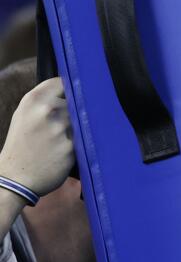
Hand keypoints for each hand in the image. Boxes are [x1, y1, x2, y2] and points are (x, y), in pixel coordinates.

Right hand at [0, 78, 74, 199]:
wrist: (14, 179)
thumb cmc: (21, 145)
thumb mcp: (25, 115)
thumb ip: (47, 100)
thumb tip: (74, 88)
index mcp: (33, 100)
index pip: (64, 82)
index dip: (71, 89)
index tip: (73, 96)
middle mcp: (46, 110)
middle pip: (77, 101)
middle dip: (75, 112)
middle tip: (64, 125)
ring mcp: (59, 128)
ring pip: (83, 119)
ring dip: (79, 128)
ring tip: (62, 139)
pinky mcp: (71, 146)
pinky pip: (85, 138)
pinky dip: (80, 143)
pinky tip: (66, 150)